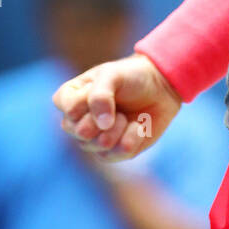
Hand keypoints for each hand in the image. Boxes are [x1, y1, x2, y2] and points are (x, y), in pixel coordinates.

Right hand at [53, 54, 180, 161]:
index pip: (69, 109)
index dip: (90, 101)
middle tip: (118, 106)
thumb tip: (102, 126)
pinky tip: (137, 127)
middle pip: (81, 132)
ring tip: (126, 116)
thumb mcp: (112, 74)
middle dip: (105, 118)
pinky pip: (118, 154)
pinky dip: (132, 138)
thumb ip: (99, 95)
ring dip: (120, 128)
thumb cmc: (131, 77)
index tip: (105, 88)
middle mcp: (77, 122)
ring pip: (99, 145)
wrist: (159, 88)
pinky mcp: (112, 152)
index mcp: (69, 98)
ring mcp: (93, 140)